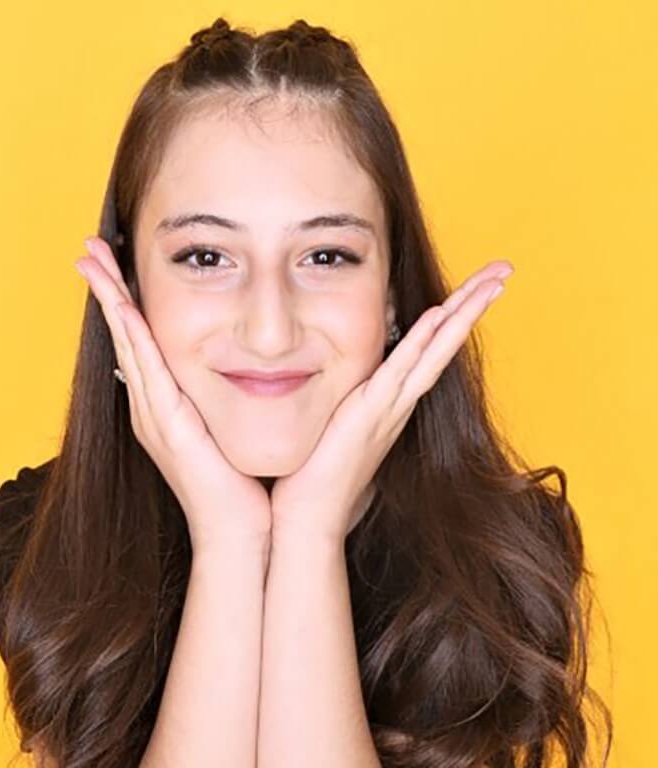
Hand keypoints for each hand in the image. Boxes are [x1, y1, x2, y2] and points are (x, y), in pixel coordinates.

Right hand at [74, 236, 271, 553]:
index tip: (118, 264)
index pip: (141, 342)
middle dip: (107, 290)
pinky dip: (133, 335)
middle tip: (90, 248)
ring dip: (110, 300)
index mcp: (165, 405)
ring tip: (92, 260)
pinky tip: (123, 306)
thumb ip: (226, 398)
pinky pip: (147, 370)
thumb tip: (243, 368)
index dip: (126, 302)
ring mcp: (154, 416)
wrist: (241, 532)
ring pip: (127, 344)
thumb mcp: (230, 428)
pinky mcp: (166, 426)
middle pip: (124, 335)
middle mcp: (151, 407)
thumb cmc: (241, 484)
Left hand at [269, 260, 514, 543]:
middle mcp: (399, 402)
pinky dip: (419, 343)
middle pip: (445, 343)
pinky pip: (398, 371)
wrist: (309, 516)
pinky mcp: (368, 413)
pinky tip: (437, 315)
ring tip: (493, 282)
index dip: (455, 316)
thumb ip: (348, 398)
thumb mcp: (337, 423)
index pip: (430, 349)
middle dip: (474, 304)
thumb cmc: (317, 473)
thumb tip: (345, 376)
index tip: (477, 285)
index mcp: (392, 402)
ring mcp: (388, 407)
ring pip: (433, 351)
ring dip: (462, 314)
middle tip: (504, 270)